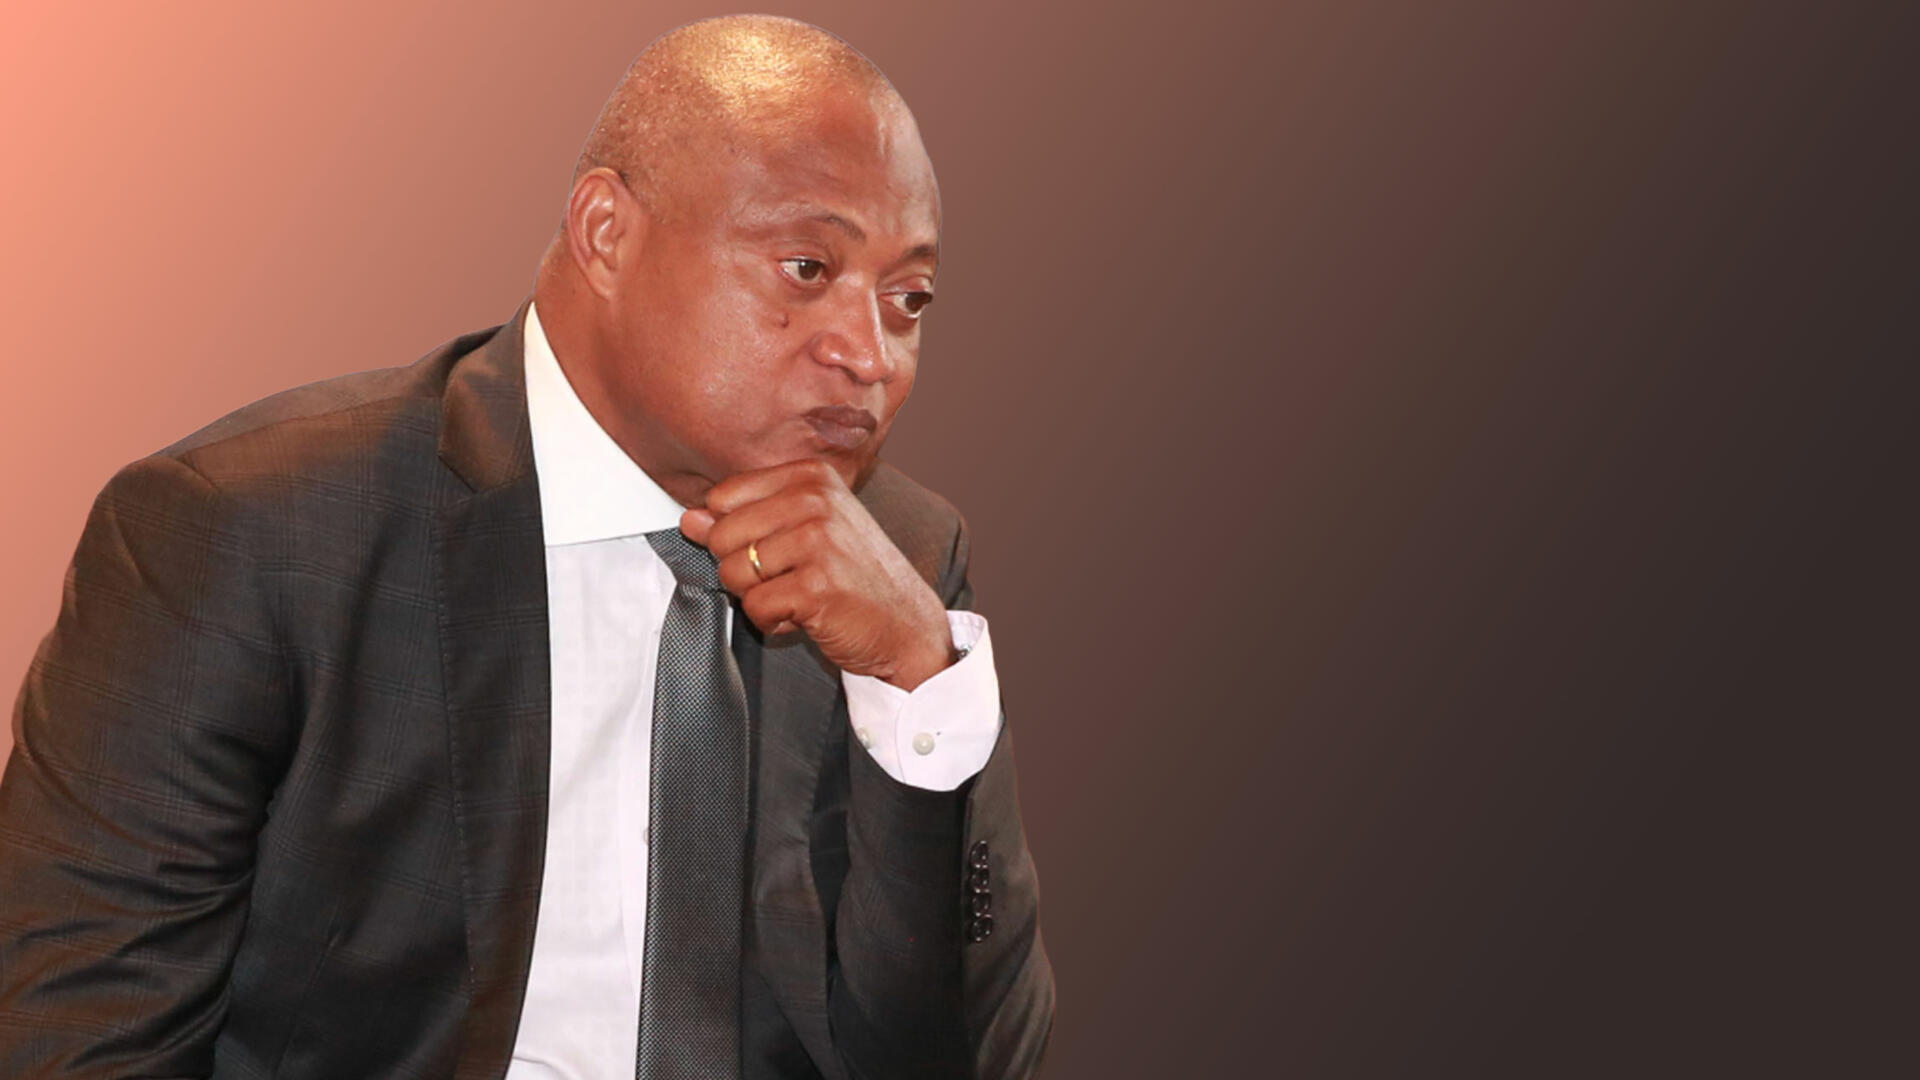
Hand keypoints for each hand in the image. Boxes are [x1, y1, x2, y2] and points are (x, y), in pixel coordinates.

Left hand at [680, 459, 956, 690]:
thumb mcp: (806, 532)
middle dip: (742, 569)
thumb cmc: (855, 577)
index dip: (734, 533)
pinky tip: (807, 615)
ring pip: (732, 571)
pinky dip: (773, 621)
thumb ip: (746, 519)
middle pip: (721, 535)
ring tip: (799, 595)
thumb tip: (689, 519)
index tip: (773, 549)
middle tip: (788, 578)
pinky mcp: (817, 584)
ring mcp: (818, 540)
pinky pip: (755, 606)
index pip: (722, 497)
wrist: (907, 625)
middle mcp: (816, 499)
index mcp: (811, 475)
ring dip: (758, 597)